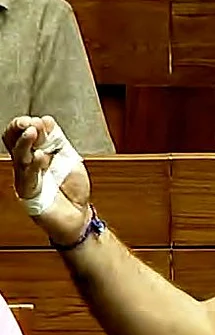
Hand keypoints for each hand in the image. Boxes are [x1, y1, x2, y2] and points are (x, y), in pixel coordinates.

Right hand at [3, 116, 91, 244]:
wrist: (78, 215)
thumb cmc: (73, 189)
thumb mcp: (69, 158)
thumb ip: (58, 141)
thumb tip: (46, 120)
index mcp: (36, 155)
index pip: (23, 135)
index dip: (27, 125)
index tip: (40, 119)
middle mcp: (28, 166)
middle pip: (15, 144)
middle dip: (19, 130)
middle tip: (28, 122)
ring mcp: (26, 179)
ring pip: (19, 158)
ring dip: (25, 143)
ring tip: (32, 131)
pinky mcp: (29, 193)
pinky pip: (28, 177)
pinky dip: (34, 165)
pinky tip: (39, 156)